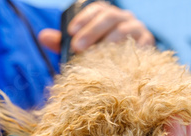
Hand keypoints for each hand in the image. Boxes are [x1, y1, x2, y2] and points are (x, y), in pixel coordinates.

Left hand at [39, 2, 154, 53]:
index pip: (96, 8)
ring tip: (94, 55)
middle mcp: (123, 18)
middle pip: (109, 17)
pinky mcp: (147, 43)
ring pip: (123, 29)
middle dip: (91, 31)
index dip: (83, 18)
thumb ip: (62, 43)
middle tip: (76, 48)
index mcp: (106, 15)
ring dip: (107, 42)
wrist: (133, 73)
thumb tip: (42, 36)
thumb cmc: (102, 58)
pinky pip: (137, 45)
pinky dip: (125, 52)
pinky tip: (114, 62)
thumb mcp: (81, 49)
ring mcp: (137, 28)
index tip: (70, 32)